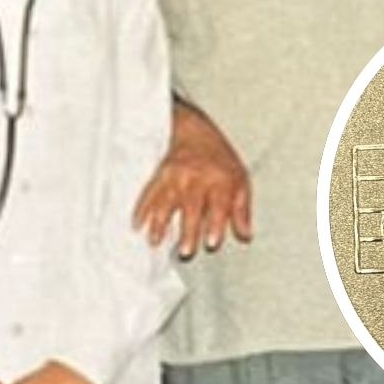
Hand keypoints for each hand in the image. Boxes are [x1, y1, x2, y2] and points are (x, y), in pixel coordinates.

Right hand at [133, 102, 253, 256]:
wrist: (194, 132)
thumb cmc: (220, 162)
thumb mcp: (240, 181)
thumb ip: (241, 210)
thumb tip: (246, 236)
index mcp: (220, 179)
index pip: (219, 203)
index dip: (215, 223)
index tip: (211, 243)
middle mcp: (196, 177)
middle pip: (191, 205)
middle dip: (188, 229)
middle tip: (185, 252)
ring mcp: (175, 176)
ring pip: (166, 200)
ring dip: (160, 222)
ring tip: (154, 241)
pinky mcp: (159, 175)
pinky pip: (149, 193)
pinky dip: (142, 209)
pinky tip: (137, 224)